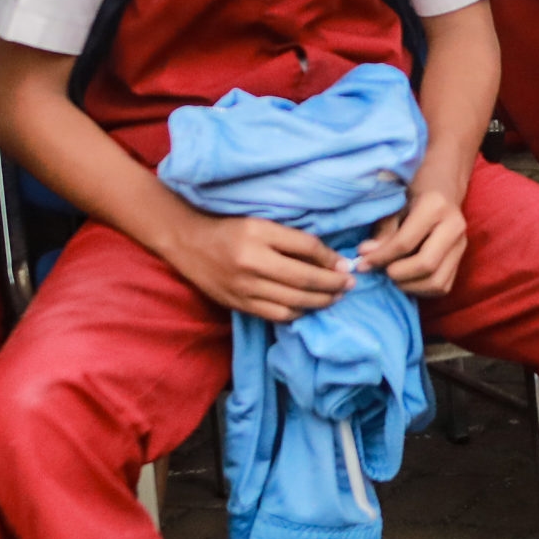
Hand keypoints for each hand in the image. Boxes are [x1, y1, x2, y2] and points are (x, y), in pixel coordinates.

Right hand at [166, 211, 353, 323]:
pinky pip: (276, 315)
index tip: (344, 265)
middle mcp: (252, 261)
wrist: (188, 243)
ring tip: (334, 298)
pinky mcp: (239, 304)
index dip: (330, 258)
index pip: (305, 247)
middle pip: (303, 278)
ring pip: (293, 301)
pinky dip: (296, 313)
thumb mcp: (259, 223)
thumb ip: (290, 239)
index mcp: (258, 233)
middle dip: (332, 284)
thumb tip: (329, 258)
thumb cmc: (228, 229)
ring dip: (320, 301)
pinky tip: (307, 308)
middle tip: (349, 285)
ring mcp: (244, 286)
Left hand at [356, 186, 467, 297]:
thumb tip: (365, 256)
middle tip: (382, 272)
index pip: (405, 242)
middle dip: (399, 274)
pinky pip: (443, 286)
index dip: (381, 257)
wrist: (442, 188)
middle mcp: (454, 226)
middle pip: (426, 264)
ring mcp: (461, 244)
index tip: (362, 264)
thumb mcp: (394, 206)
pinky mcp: (462, 258)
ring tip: (394, 277)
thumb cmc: (412, 194)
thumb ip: (382, 232)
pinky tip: (407, 280)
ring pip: (437, 281)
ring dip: (410, 286)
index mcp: (435, 206)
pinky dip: (422, 289)